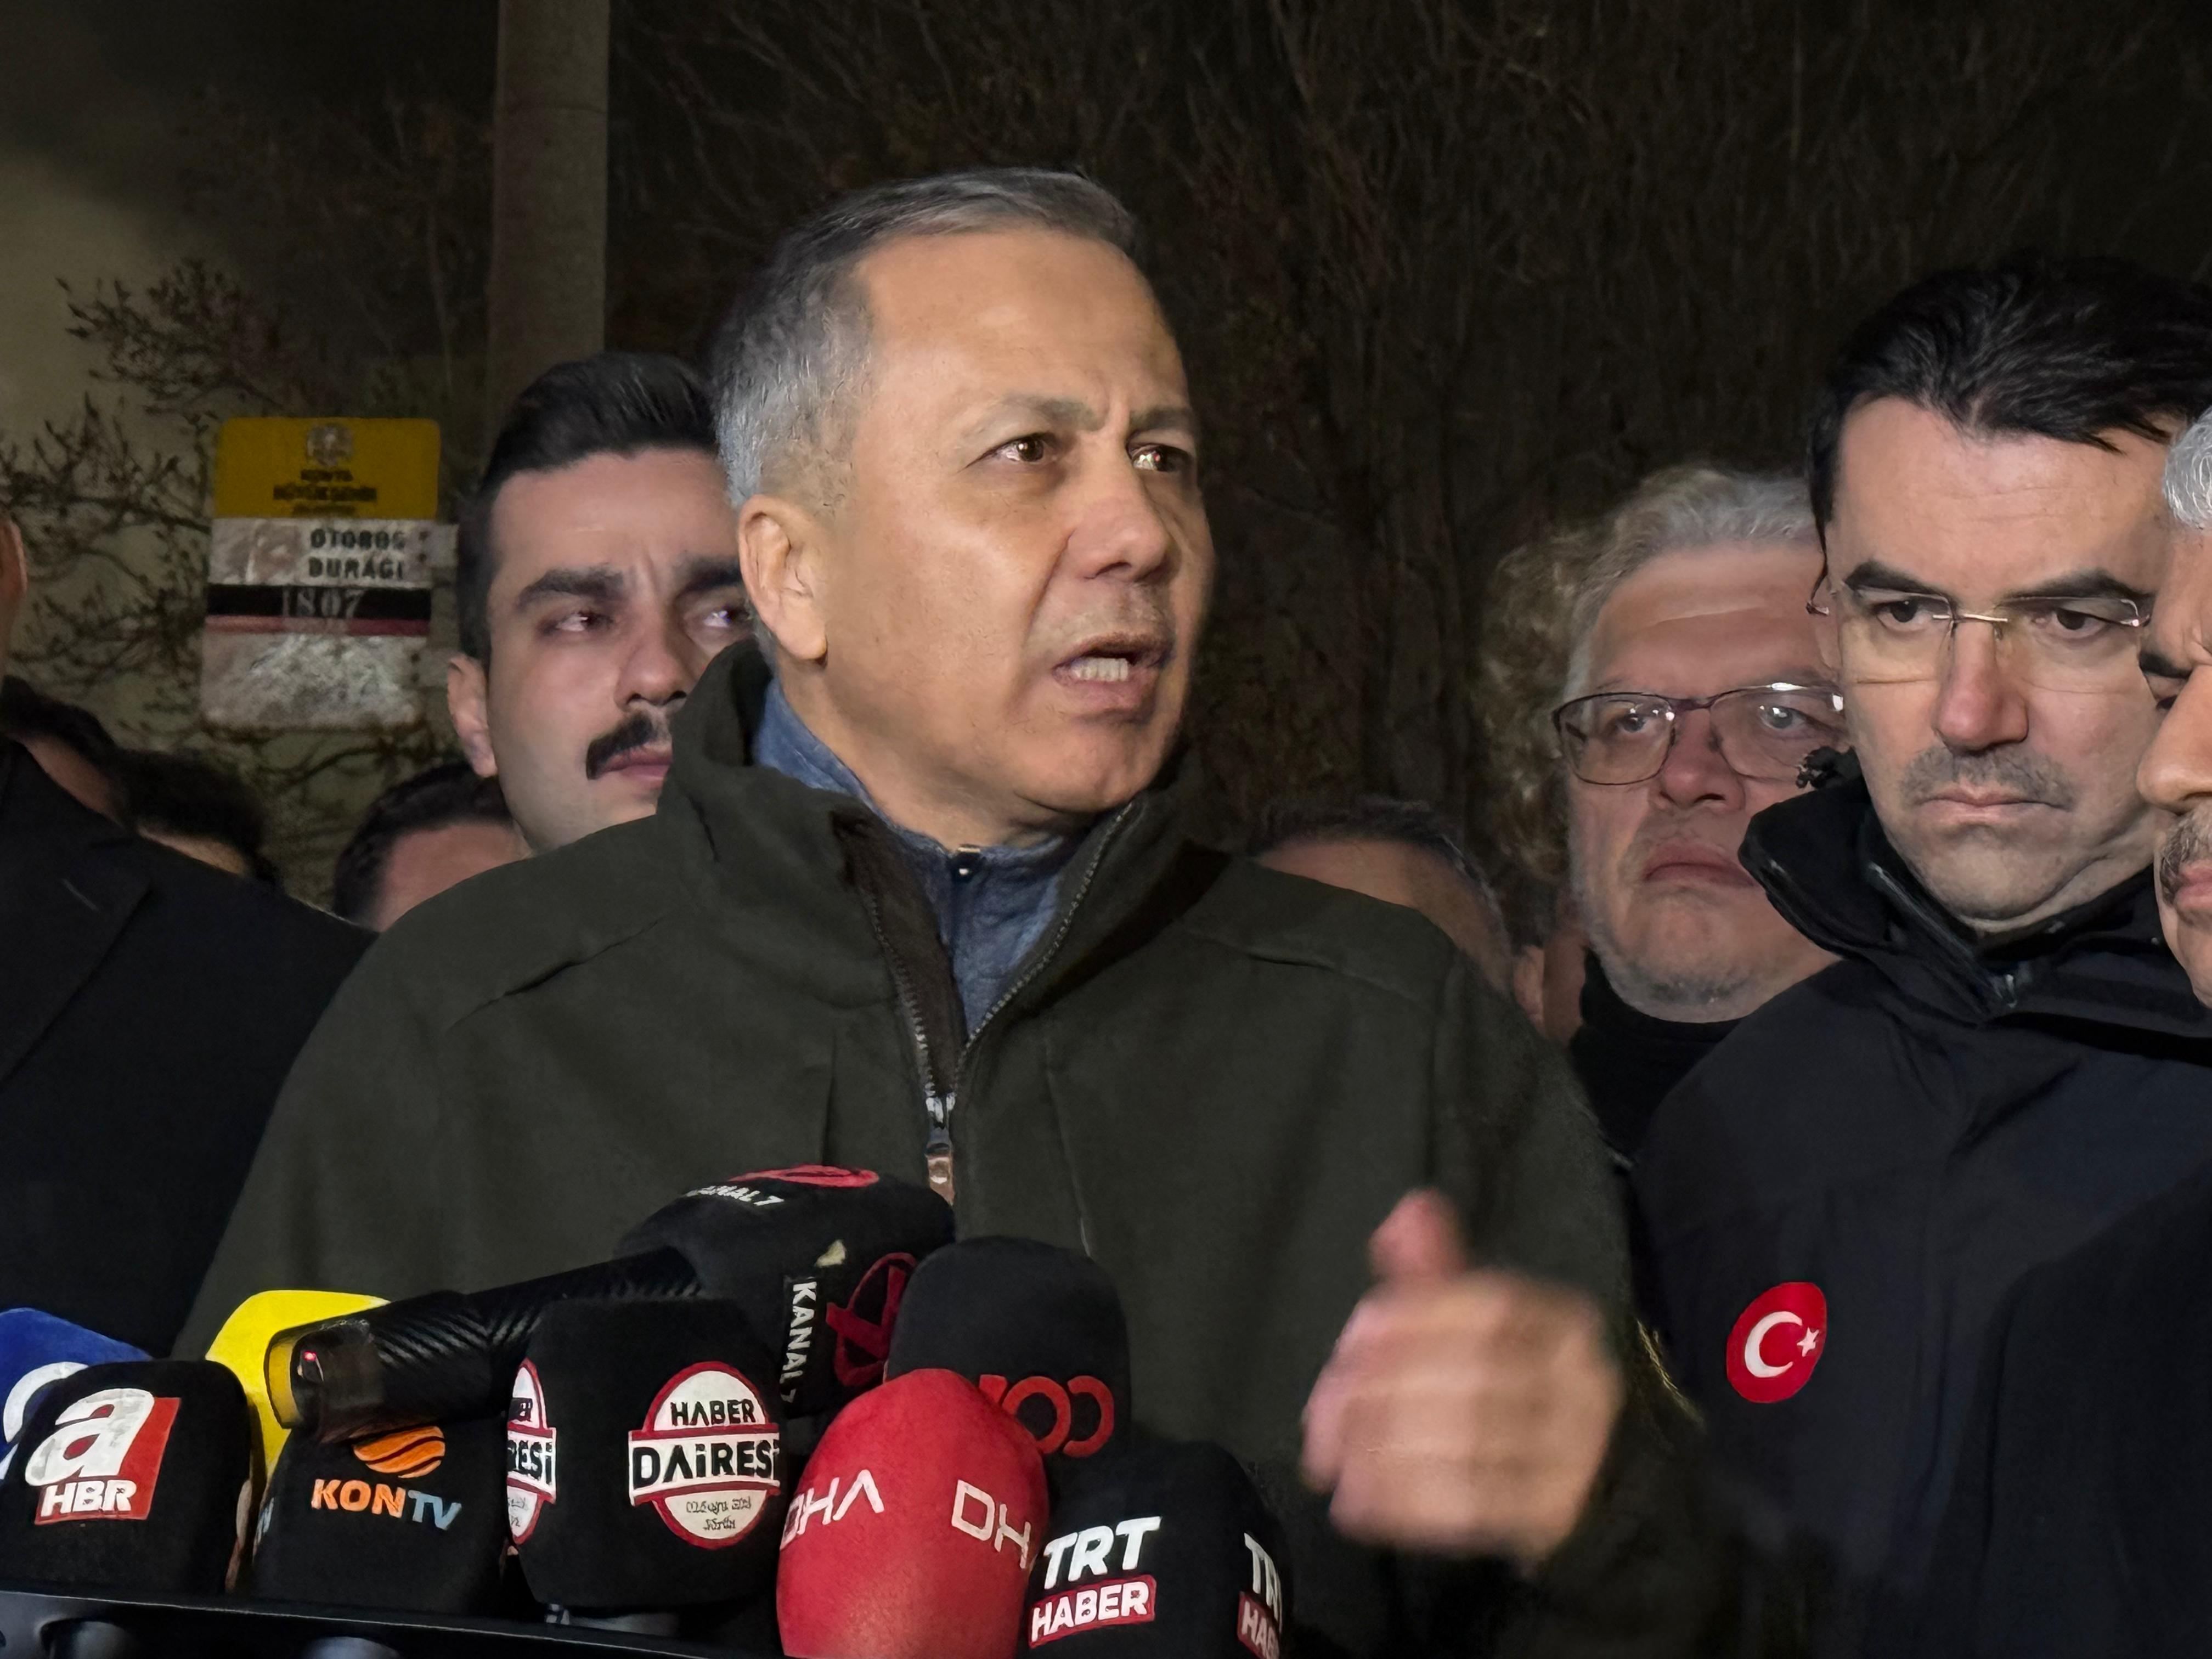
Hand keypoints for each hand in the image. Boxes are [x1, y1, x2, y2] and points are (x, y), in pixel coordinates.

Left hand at [1301, 1189, 1622, 1566]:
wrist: (1590, 1486)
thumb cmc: (1516, 1393)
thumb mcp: (1481, 1328)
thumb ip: (1438, 1275)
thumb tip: (1407, 1212)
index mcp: (1566, 1325)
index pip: (1489, 1307)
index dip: (1410, 1318)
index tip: (1349, 1343)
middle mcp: (1583, 1385)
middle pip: (1471, 1376)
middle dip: (1380, 1393)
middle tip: (1320, 1415)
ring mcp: (1577, 1456)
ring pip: (1467, 1443)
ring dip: (1381, 1451)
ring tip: (1329, 1460)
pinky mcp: (1556, 1518)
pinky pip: (1470, 1507)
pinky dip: (1401, 1503)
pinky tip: (1354, 1503)